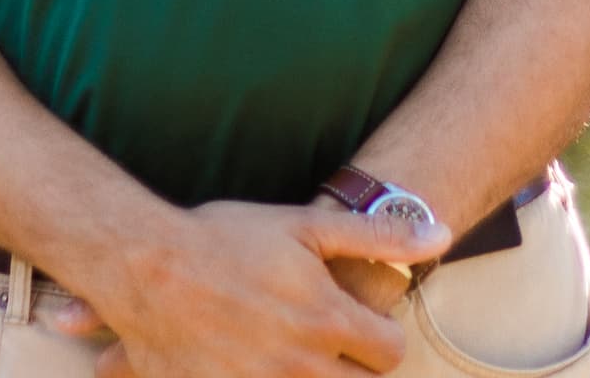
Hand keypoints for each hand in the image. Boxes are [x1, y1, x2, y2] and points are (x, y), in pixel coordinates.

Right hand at [44, 196, 450, 377]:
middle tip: (329, 347)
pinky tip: (260, 364)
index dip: (380, 339)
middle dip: (353, 370)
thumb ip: (377, 235)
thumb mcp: (303, 225)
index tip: (361, 328)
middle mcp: (301, 366)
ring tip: (298, 357)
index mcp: (326, 320)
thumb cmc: (227, 239)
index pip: (391, 353)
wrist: (148, 266)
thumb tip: (441, 234)